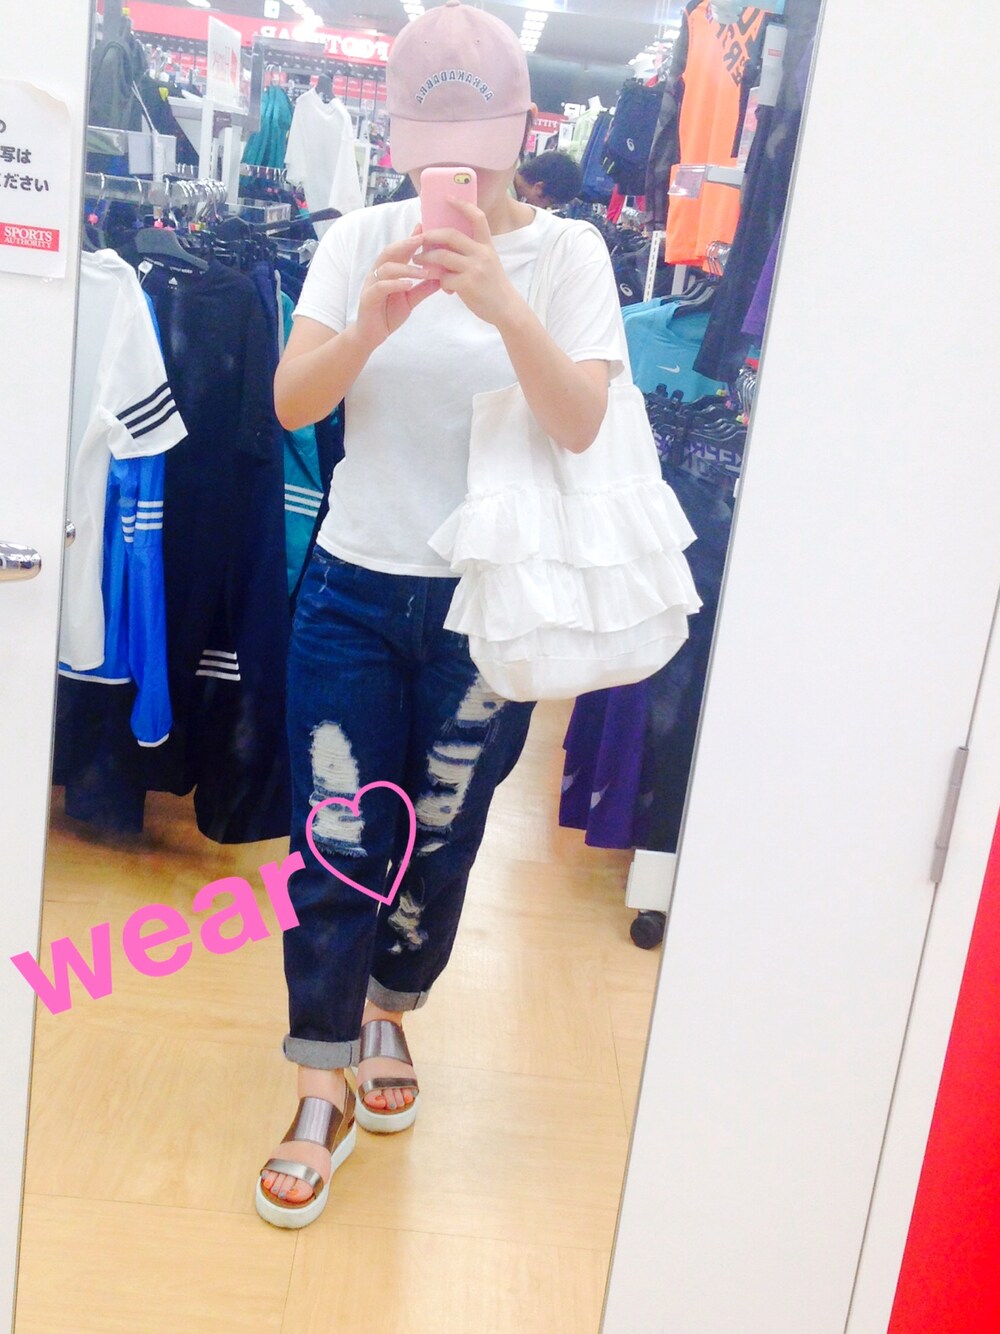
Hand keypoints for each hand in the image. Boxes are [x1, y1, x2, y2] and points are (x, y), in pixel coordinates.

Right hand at [356, 228, 439, 348]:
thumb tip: (441, 278)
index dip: (411, 238)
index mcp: (388, 271)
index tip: (425, 229)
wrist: (371, 335)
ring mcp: (371, 284)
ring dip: (407, 268)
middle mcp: (378, 273)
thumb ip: (423, 289)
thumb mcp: (410, 300)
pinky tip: (408, 285)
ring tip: (424, 272)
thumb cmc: (388, 314)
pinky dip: (395, 284)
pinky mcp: (368, 297)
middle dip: (407, 244)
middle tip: (424, 240)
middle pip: (390, 251)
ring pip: (387, 268)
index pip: (400, 250)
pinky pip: (381, 286)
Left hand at [417, 199, 524, 329]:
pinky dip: (440, 282)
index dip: (462, 205)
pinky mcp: (467, 285)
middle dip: (431, 235)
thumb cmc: (494, 286)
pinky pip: (444, 278)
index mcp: (487, 245)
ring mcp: (474, 269)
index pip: (477, 217)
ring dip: (426, 258)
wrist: (506, 309)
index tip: (448, 198)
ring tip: (418, 260)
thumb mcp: (488, 262)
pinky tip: (445, 288)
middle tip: (420, 238)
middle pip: (451, 235)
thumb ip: (472, 252)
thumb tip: (446, 244)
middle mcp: (481, 253)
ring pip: (442, 256)